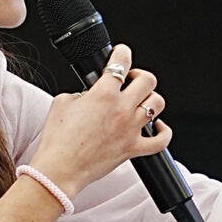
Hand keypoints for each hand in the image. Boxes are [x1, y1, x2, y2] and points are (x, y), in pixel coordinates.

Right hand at [29, 43, 172, 199]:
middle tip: (129, 81)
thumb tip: (90, 95)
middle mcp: (121, 109)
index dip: (122, 53)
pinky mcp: (133, 149)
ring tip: (139, 101)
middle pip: (148, 80)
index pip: (121, 63)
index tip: (121, 53)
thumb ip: (81, 93)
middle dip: (139, 76)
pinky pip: (161, 140)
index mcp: (103, 94)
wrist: (60, 169)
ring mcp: (130, 129)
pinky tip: (156, 126)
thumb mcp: (62, 102)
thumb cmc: (58, 140)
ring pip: (157, 104)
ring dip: (149, 99)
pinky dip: (163, 132)